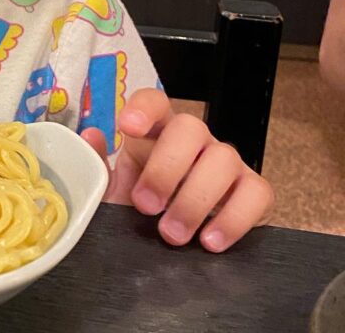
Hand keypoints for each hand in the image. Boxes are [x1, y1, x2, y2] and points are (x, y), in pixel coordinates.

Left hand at [81, 87, 273, 251]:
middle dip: (166, 168)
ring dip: (195, 200)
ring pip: (224, 159)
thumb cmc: (143, 207)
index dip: (143, 108)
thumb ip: (99, 165)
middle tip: (145, 205)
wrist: (176, 244)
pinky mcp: (255, 191)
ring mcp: (227, 162)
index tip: (127, 128)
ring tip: (172, 232)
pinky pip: (257, 193)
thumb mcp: (114, 190)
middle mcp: (195, 140)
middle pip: (190, 128)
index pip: (155, 101)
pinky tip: (210, 241)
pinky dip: (234, 219)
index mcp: (156, 131)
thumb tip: (89, 137)